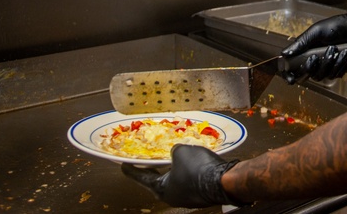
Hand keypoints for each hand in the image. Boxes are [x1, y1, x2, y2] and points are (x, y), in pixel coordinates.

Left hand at [121, 144, 243, 207]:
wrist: (223, 180)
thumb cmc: (198, 168)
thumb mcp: (180, 151)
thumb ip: (173, 151)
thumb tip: (175, 152)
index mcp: (162, 189)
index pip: (142, 178)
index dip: (131, 170)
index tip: (123, 166)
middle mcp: (173, 196)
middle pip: (158, 181)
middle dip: (154, 169)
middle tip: (147, 161)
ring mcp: (187, 197)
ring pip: (175, 180)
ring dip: (173, 169)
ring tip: (174, 158)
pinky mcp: (199, 194)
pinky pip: (188, 181)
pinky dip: (187, 171)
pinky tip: (192, 162)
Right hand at [279, 8, 346, 83]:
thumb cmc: (336, 26)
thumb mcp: (316, 31)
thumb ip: (301, 43)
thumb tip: (284, 54)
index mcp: (304, 51)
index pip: (291, 67)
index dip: (288, 75)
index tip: (291, 79)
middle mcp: (314, 61)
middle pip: (306, 74)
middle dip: (312, 67)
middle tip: (317, 56)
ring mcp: (326, 67)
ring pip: (321, 76)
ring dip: (329, 63)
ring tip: (336, 49)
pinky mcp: (338, 70)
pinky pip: (334, 75)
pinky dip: (339, 65)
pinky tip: (344, 54)